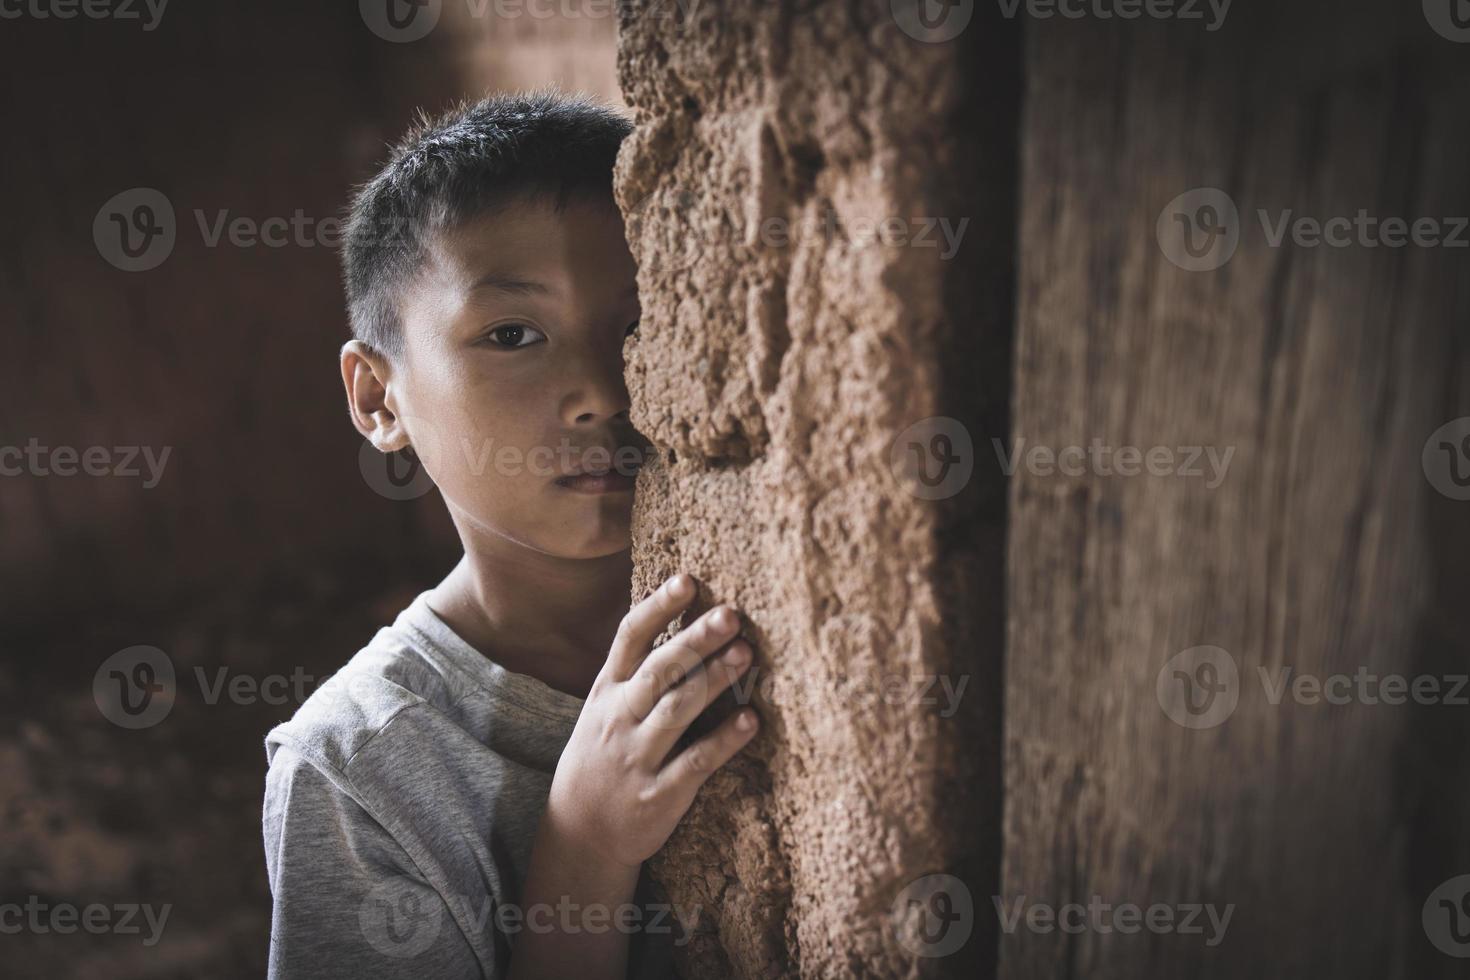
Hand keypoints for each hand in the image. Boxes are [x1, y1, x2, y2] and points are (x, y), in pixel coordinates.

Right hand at [546, 573, 759, 868]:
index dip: (658, 607)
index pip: (629, 638)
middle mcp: (620, 718)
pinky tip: (751, 721)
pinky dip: (724, 741)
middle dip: (694, 641)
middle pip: (658, 671)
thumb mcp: (605, 707)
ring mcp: (637, 757)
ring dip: (713, 680)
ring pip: (677, 711)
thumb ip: (638, 669)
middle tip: (731, 614)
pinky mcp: (659, 795)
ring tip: (746, 654)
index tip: (688, 579)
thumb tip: (686, 617)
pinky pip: (695, 763)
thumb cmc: (604, 756)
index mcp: (607, 690)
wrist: (579, 834)